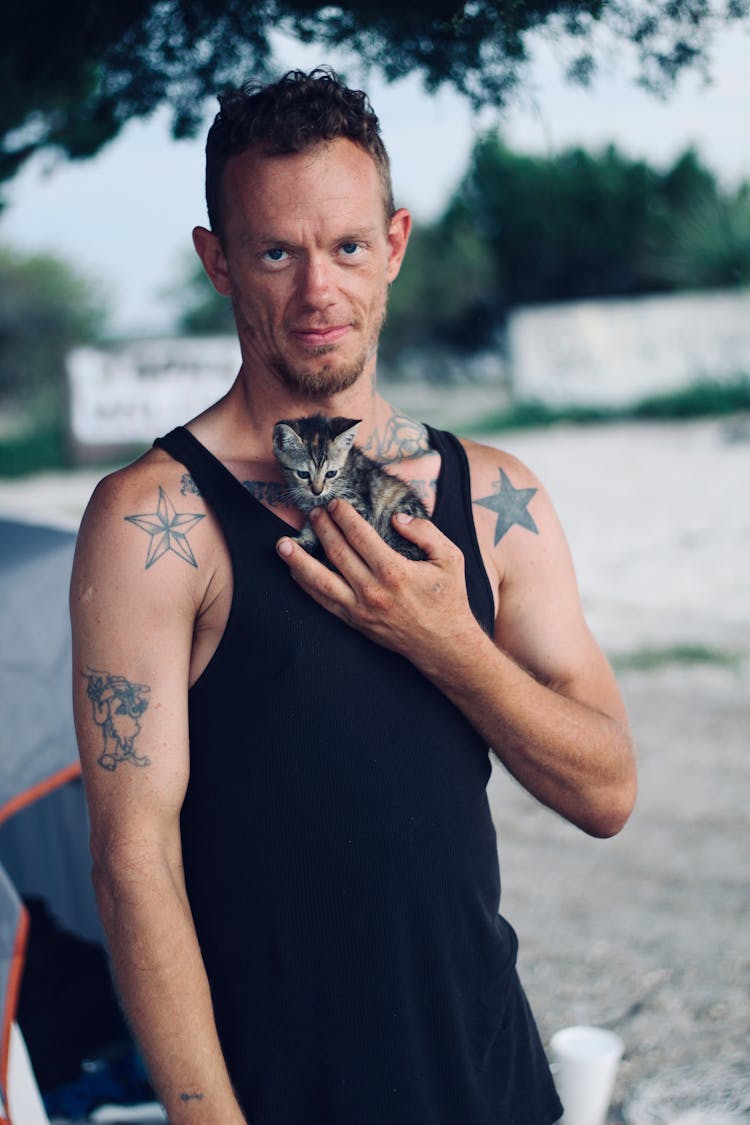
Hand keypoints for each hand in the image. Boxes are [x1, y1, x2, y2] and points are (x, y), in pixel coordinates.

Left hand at [276, 499, 479, 666]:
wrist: (444, 644)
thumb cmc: (448, 599)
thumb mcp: (451, 558)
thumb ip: (426, 532)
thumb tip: (396, 518)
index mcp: (395, 571)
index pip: (359, 535)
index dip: (344, 516)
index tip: (335, 504)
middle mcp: (372, 590)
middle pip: (336, 552)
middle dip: (322, 528)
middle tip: (313, 512)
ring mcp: (360, 609)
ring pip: (320, 580)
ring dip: (298, 560)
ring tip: (282, 543)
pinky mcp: (354, 622)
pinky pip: (323, 601)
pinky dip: (306, 585)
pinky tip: (294, 572)